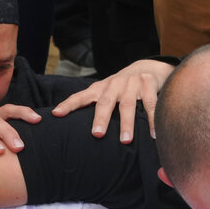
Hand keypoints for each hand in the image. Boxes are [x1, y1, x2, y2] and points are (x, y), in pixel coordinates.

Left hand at [51, 59, 176, 142]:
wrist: (148, 67)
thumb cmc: (122, 87)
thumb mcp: (106, 92)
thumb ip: (95, 105)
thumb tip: (73, 128)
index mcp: (100, 88)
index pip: (81, 96)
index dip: (68, 105)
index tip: (56, 114)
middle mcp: (114, 84)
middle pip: (105, 102)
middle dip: (101, 118)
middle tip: (97, 135)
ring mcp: (132, 84)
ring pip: (127, 105)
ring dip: (126, 124)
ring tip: (125, 141)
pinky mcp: (148, 85)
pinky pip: (150, 105)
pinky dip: (152, 121)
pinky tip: (153, 135)